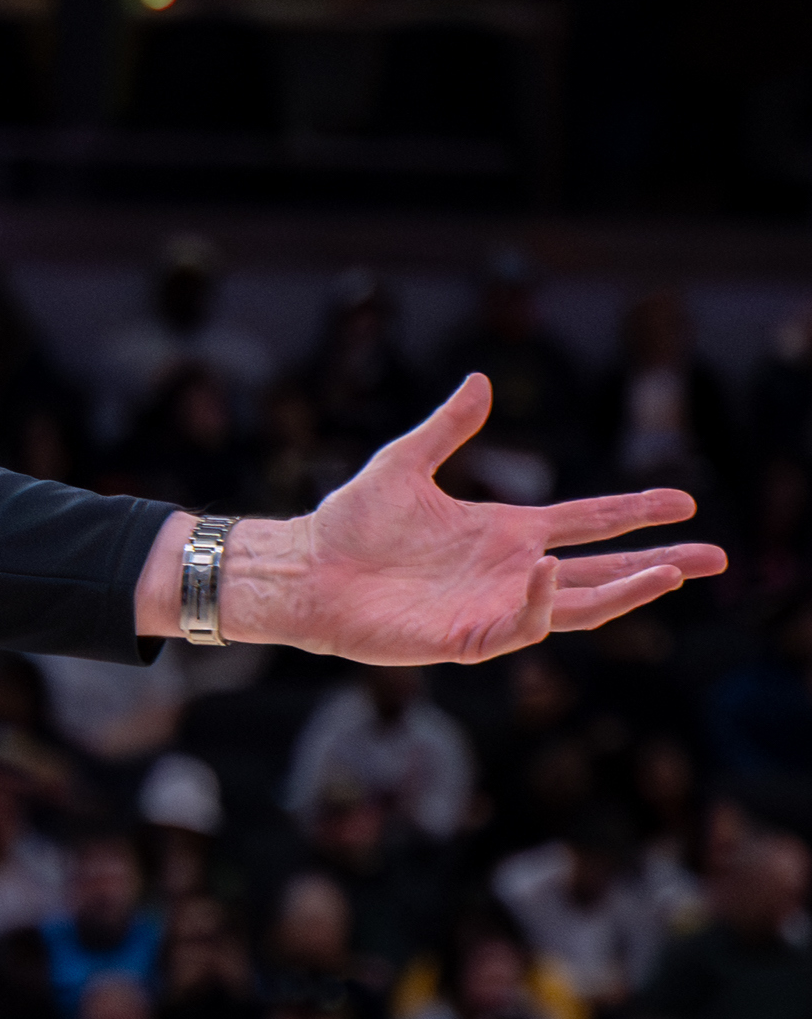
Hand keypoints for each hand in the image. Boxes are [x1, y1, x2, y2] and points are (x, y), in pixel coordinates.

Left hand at [133, 376, 724, 661]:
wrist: (305, 568)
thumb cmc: (349, 523)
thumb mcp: (404, 463)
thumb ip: (447, 427)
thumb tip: (480, 381)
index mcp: (504, 531)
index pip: (587, 522)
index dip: (634, 512)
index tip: (684, 500)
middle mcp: (509, 572)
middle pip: (601, 570)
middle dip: (658, 564)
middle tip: (714, 557)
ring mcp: (491, 607)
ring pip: (576, 605)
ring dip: (624, 592)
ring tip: (670, 574)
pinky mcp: (464, 638)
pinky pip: (517, 628)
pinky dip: (539, 604)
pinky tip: (550, 574)